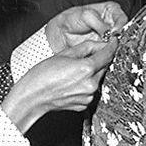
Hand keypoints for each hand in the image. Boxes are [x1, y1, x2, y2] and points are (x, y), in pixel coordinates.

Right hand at [2, 37, 117, 132]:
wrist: (32, 97)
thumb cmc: (42, 75)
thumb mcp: (63, 54)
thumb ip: (86, 47)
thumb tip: (100, 44)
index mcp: (86, 68)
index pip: (107, 54)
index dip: (111, 45)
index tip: (113, 41)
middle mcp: (91, 84)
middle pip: (103, 67)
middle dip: (97, 60)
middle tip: (82, 57)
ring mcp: (88, 96)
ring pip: (96, 79)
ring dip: (90, 73)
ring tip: (71, 72)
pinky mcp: (85, 104)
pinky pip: (90, 90)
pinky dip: (84, 84)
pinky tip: (70, 83)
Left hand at [45, 2, 126, 52]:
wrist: (60, 33)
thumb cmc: (71, 19)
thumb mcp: (86, 16)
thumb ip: (100, 23)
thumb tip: (112, 33)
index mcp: (110, 10)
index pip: (122, 18)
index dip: (120, 25)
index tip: (114, 32)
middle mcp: (112, 23)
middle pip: (123, 31)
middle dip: (119, 38)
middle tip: (113, 43)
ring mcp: (109, 36)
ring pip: (118, 42)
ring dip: (115, 47)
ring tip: (108, 48)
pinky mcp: (105, 47)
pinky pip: (111, 51)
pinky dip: (109, 53)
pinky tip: (105, 54)